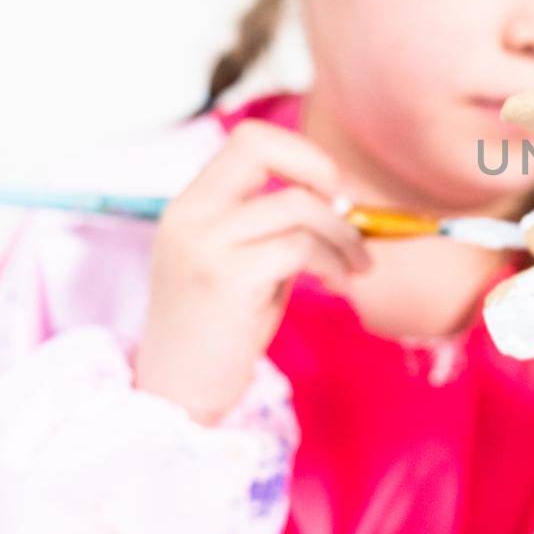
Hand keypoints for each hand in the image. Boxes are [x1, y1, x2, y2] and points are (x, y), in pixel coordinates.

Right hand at [134, 120, 371, 424]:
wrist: (177, 394)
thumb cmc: (221, 328)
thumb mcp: (240, 260)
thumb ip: (272, 223)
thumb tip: (337, 196)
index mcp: (191, 204)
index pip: (248, 139)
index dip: (301, 154)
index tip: (328, 192)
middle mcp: (190, 214)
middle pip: (259, 146)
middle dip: (320, 170)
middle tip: (346, 211)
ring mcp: (204, 244)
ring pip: (298, 205)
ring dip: (343, 233)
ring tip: (355, 264)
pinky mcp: (226, 278)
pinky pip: (301, 247)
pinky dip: (333, 262)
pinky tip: (339, 284)